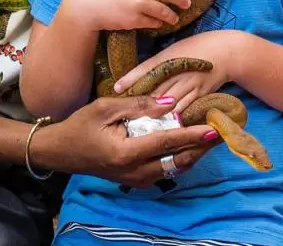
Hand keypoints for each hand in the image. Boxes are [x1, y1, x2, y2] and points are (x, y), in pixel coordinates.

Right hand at [31, 94, 220, 186]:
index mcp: (126, 152)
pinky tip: (189, 145)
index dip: (194, 134)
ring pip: (174, 169)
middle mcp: (134, 171)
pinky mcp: (136, 180)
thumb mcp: (106, 107)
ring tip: (210, 137)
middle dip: (201, 147)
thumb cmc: (81, 125)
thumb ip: (140, 105)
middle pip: (178, 160)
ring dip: (193, 153)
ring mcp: (135, 179)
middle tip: (221, 131)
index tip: (214, 127)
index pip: (168, 142)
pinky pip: (165, 171)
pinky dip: (180, 158)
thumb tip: (171, 102)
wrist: (61, 151)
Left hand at [111, 30, 246, 115]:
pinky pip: (184, 109)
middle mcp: (178, 71)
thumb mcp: (174, 50)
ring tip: (137, 126)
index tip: (115, 89)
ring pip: (168, 102)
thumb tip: (131, 80)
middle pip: (155, 88)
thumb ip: (155, 65)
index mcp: (170, 57)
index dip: (131, 79)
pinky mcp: (200, 94)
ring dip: (153, 113)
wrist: (227, 51)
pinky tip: (162, 128)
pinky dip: (172, 118)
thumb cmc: (197, 48)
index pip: (147, 68)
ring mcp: (190, 84)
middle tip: (121, 114)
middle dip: (138, 101)